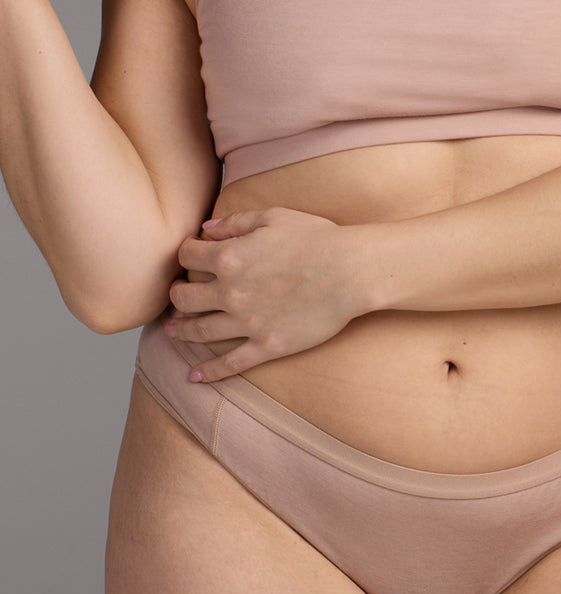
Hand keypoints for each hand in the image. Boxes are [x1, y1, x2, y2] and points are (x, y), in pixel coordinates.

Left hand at [166, 207, 370, 380]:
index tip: (190, 254)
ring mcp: (247, 322)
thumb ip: (235, 222)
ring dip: (182, 330)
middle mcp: (231, 291)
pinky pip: (230, 363)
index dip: (185, 253)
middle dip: (176, 294)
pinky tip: (195, 376)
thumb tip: (206, 229)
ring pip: (199, 330)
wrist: (352, 271)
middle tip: (178, 294)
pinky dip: (209, 371)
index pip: (187, 256)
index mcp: (230, 256)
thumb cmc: (317, 238)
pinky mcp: (267, 346)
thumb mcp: (273, 217)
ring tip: (175, 330)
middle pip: (183, 298)